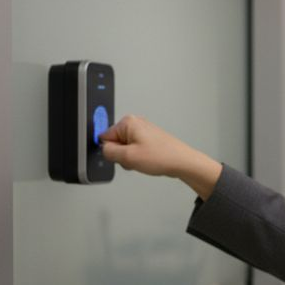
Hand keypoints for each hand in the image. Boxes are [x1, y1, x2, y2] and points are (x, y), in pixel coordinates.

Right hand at [100, 115, 220, 197]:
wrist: (182, 162)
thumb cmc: (162, 156)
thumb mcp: (127, 157)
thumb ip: (109, 152)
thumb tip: (103, 149)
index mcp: (128, 122)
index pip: (104, 137)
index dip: (111, 151)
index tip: (120, 157)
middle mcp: (136, 123)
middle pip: (115, 142)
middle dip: (121, 155)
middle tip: (133, 160)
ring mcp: (143, 130)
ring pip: (125, 148)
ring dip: (130, 158)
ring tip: (142, 160)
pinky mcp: (149, 139)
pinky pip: (135, 150)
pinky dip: (138, 157)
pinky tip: (147, 160)